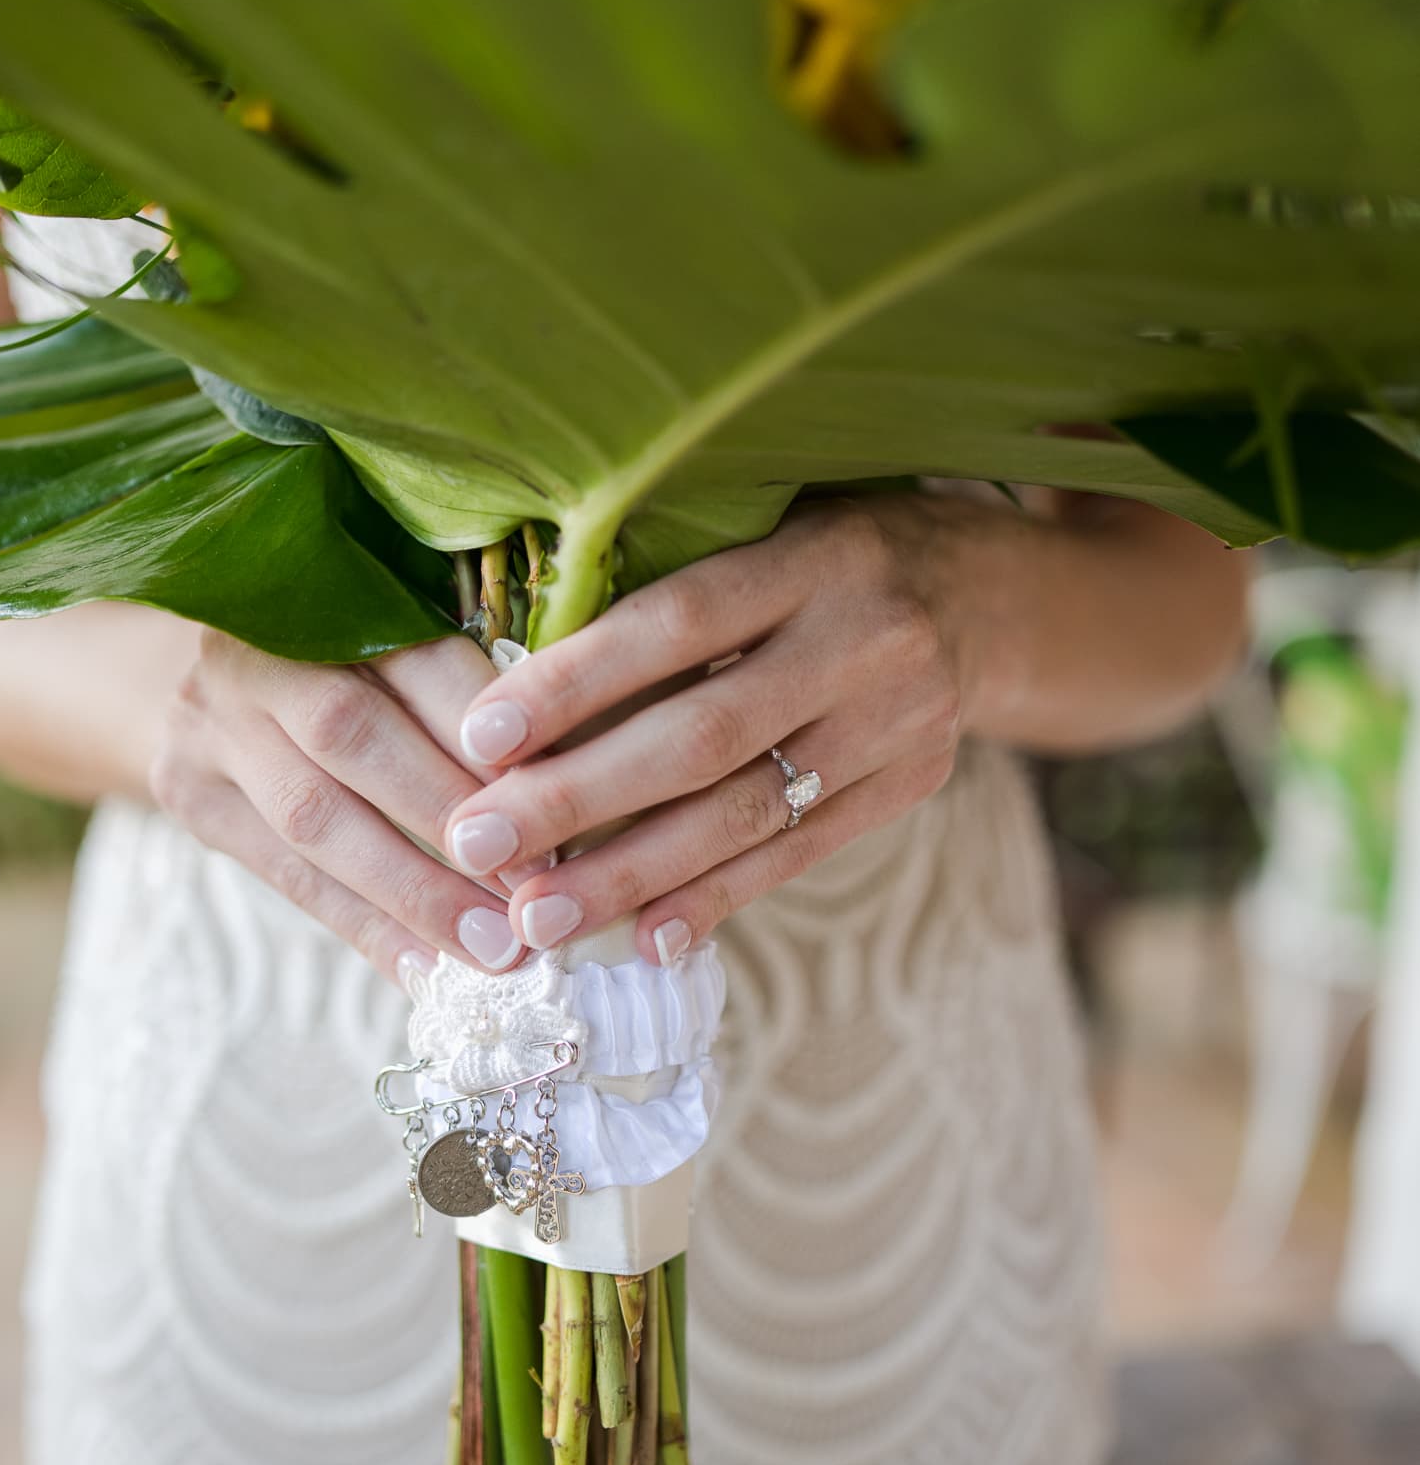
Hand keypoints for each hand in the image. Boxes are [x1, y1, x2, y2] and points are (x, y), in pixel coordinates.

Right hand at [150, 627, 552, 980]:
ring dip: (413, 892)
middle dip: (451, 821)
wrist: (199, 673)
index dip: (488, 735)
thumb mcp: (400, 642)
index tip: (561, 803)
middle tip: (532, 893)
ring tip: (490, 948)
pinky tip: (423, 971)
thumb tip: (575, 773)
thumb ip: (471, 689)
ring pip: (314, 818)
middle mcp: (257, 649)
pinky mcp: (189, 793)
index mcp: (325, 587)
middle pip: (354, 736)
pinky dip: (364, 928)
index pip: (420, 656)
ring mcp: (209, 723)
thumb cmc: (348, 661)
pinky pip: (286, 877)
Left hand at [444, 498, 972, 965]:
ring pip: (745, 814)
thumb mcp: (768, 527)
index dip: (575, 682)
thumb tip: (523, 675)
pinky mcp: (908, 785)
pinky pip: (798, 854)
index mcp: (816, 556)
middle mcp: (866, 640)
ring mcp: (898, 723)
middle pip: (703, 735)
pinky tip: (646, 937)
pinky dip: (716, 898)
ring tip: (539, 917)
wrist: (985, 594)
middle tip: (479, 845)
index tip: (481, 737)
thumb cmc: (826, 553)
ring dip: (631, 874)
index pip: (677, 623)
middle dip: (578, 799)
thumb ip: (673, 581)